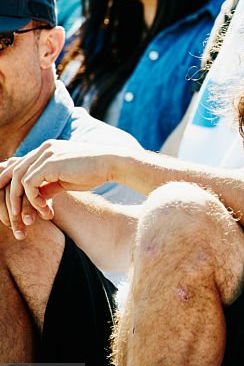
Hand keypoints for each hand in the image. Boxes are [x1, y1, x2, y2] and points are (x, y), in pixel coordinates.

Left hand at [0, 140, 121, 238]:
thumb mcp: (66, 180)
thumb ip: (48, 185)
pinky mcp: (49, 163)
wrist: (112, 165)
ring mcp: (46, 153)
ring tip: (24, 217)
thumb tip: (36, 198)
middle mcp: (44, 148)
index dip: (11, 183)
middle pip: (14, 171)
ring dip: (19, 200)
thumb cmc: (94, 173)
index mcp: (48, 149)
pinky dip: (32, 198)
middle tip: (11, 215)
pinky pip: (30, 183)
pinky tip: (43, 208)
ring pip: (19, 178)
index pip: (20, 165)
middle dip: (10, 194)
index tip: (9, 201)